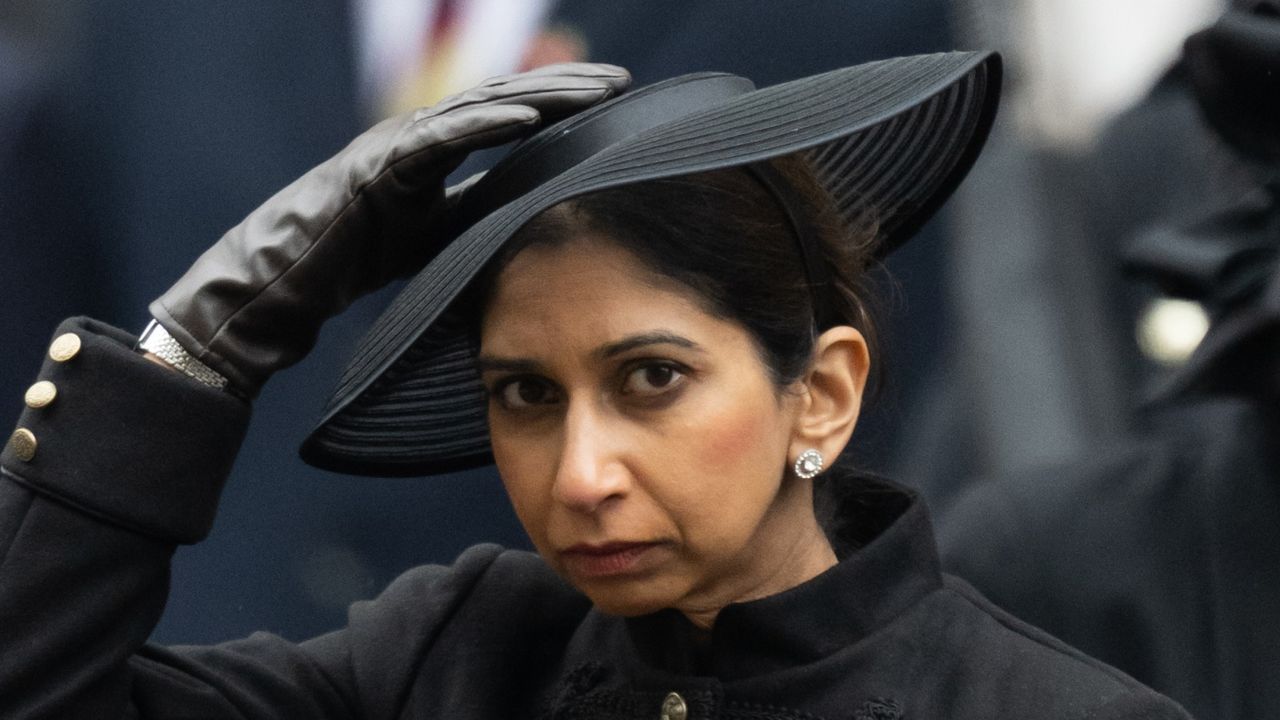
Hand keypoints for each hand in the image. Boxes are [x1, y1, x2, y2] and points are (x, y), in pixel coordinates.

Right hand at [149, 63, 629, 396]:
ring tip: (593, 91)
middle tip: (622, 82)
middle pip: (507, 98)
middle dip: (566, 88)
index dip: (561, 103)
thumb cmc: (358, 252)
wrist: (292, 278)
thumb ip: (477, 206)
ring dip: (541, 97)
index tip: (614, 101)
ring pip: (482, 106)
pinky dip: (486, 124)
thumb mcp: (437, 228)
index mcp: (438, 143)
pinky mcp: (381, 164)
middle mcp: (423, 132)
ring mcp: (401, 142)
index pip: (511, 113)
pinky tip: (528, 118)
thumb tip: (529, 207)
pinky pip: (441, 137)